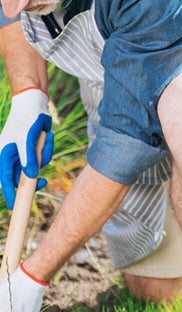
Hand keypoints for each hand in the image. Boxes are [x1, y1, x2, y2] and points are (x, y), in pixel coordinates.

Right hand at [0, 88, 53, 208]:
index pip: (4, 179)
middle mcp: (12, 156)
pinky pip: (42, 158)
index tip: (15, 207)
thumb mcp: (27, 139)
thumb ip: (28, 159)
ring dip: (44, 157)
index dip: (10, 193)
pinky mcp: (34, 150)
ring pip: (35, 168)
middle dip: (34, 178)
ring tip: (45, 138)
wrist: (35, 104)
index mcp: (3, 154)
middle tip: (44, 181)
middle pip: (21, 177)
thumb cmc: (27, 119)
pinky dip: (47, 149)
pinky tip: (48, 136)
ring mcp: (23, 154)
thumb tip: (30, 177)